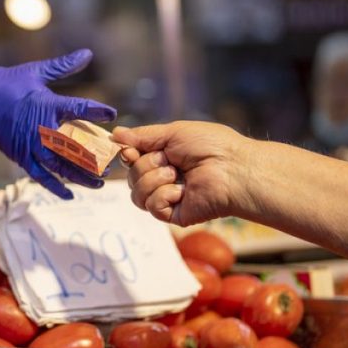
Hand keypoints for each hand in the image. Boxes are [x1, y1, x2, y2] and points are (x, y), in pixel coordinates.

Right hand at [0, 50, 116, 198]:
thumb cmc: (7, 83)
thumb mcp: (36, 72)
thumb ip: (63, 66)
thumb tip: (87, 54)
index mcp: (47, 105)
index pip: (79, 108)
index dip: (97, 111)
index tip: (112, 114)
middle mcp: (42, 129)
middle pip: (75, 147)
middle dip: (96, 156)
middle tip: (112, 162)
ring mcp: (31, 146)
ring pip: (61, 166)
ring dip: (81, 176)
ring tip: (99, 182)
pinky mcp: (21, 156)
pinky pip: (41, 176)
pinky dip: (55, 186)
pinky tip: (70, 194)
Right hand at [112, 121, 249, 225]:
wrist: (232, 168)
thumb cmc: (211, 146)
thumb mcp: (172, 132)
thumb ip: (142, 136)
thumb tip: (115, 134)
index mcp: (164, 157)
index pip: (131, 160)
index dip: (127, 155)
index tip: (130, 151)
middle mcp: (163, 178)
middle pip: (130, 177)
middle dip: (146, 165)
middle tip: (169, 161)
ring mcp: (167, 197)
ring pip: (136, 193)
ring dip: (154, 180)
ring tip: (176, 174)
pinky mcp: (173, 214)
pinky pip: (151, 206)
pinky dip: (163, 195)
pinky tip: (182, 191)